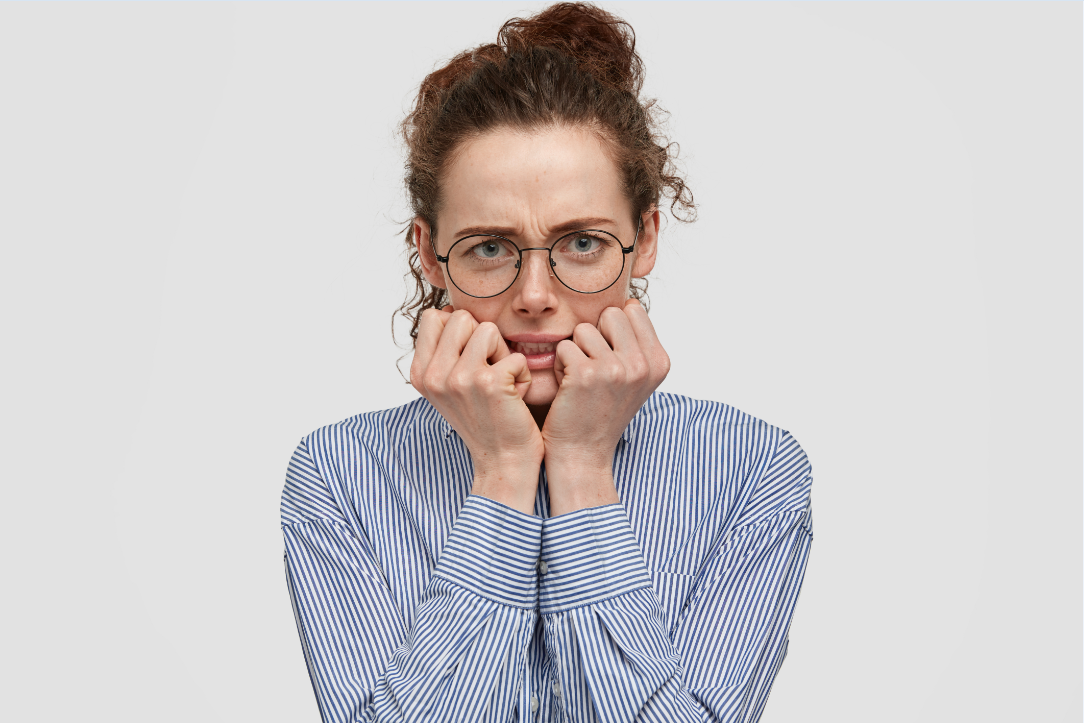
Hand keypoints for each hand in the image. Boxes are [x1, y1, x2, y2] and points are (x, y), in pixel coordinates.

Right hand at [410, 307, 543, 513]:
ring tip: (502, 383)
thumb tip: (449, 311)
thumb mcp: (449, 387)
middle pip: (461, 317)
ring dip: (503, 354)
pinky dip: (522, 376)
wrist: (503, 462)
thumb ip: (444, 352)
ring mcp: (459, 378)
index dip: (460, 330)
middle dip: (483, 339)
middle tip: (489, 372)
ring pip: (488, 329)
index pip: (433, 317)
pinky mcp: (489, 382)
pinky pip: (515, 355)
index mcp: (420, 373)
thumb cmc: (484, 421)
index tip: (470, 359)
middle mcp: (433, 375)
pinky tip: (515, 398)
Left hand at [543, 299, 670, 515]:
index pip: (632, 310)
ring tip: (581, 381)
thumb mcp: (634, 378)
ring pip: (584, 329)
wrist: (583, 454)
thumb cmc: (601, 413)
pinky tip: (568, 389)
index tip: (612, 362)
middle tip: (594, 369)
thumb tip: (628, 302)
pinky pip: (565, 347)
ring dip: (575, 352)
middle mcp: (644, 364)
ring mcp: (617, 368)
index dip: (613, 332)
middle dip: (595, 336)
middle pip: (610, 313)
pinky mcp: (587, 374)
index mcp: (660, 361)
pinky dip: (560, 366)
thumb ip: (636, 342)